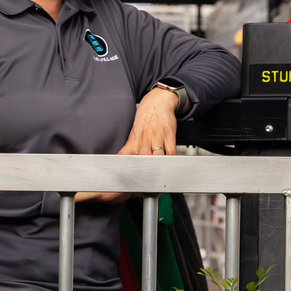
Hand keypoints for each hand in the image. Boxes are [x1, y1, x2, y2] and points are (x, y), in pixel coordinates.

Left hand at [75, 89, 178, 203]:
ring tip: (159, 182)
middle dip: (145, 175)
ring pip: (157, 157)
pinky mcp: (169, 136)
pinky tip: (170, 168)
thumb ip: (129, 150)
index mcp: (134, 141)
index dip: (129, 172)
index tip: (129, 183)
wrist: (158, 102)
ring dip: (158, 170)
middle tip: (146, 188)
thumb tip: (120, 164)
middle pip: (143, 161)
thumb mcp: (134, 134)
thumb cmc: (146, 120)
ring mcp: (157, 137)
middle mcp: (144, 140)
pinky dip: (170, 161)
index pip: (129, 159)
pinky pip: (171, 152)